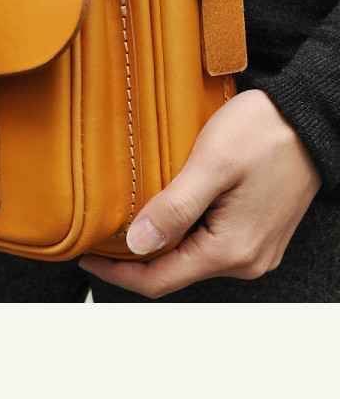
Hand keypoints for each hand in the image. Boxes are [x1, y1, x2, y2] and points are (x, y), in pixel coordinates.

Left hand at [80, 90, 321, 297]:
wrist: (311, 118)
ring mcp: (255, 250)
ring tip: (130, 217)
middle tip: (103, 233)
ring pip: (191, 257)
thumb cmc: (264, 133)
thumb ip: (174, 208)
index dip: (118, 272)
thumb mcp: (210, 164)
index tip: (88, 257)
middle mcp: (246, 261)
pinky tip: (166, 210)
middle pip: (174, 272)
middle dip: (136, 256)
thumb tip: (136, 244)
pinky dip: (183, 232)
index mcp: (230, 251)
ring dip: (160, 242)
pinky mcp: (258, 234)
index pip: (159, 280)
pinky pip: (210, 243)